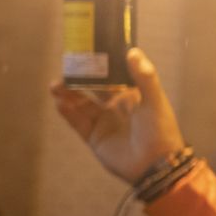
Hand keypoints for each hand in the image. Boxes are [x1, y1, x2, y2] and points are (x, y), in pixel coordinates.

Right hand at [50, 48, 186, 183]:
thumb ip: (144, 76)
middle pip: (91, 89)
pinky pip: (77, 123)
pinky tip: (60, 102)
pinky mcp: (94, 138)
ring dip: (68, 94)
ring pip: (80, 105)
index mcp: (131, 96)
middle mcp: (115, 107)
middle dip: (78, 79)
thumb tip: (132, 51)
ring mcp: (104, 122)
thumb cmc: (160, 130)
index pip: (111, 76)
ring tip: (55, 84)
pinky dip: (67, 113)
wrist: (155, 165)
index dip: (98, 66)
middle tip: (64, 68)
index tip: (85, 52)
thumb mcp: (154, 100)